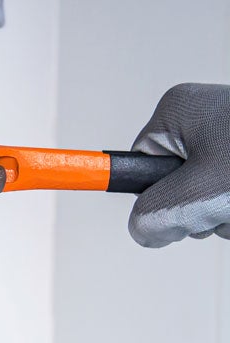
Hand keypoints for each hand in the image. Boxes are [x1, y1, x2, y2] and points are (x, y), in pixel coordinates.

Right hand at [130, 83, 229, 246]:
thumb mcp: (198, 194)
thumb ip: (153, 215)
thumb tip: (142, 230)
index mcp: (178, 111)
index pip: (138, 164)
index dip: (149, 195)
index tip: (123, 198)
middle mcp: (202, 115)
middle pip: (173, 182)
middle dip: (196, 209)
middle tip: (219, 208)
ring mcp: (227, 133)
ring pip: (206, 191)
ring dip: (222, 212)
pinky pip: (227, 189)